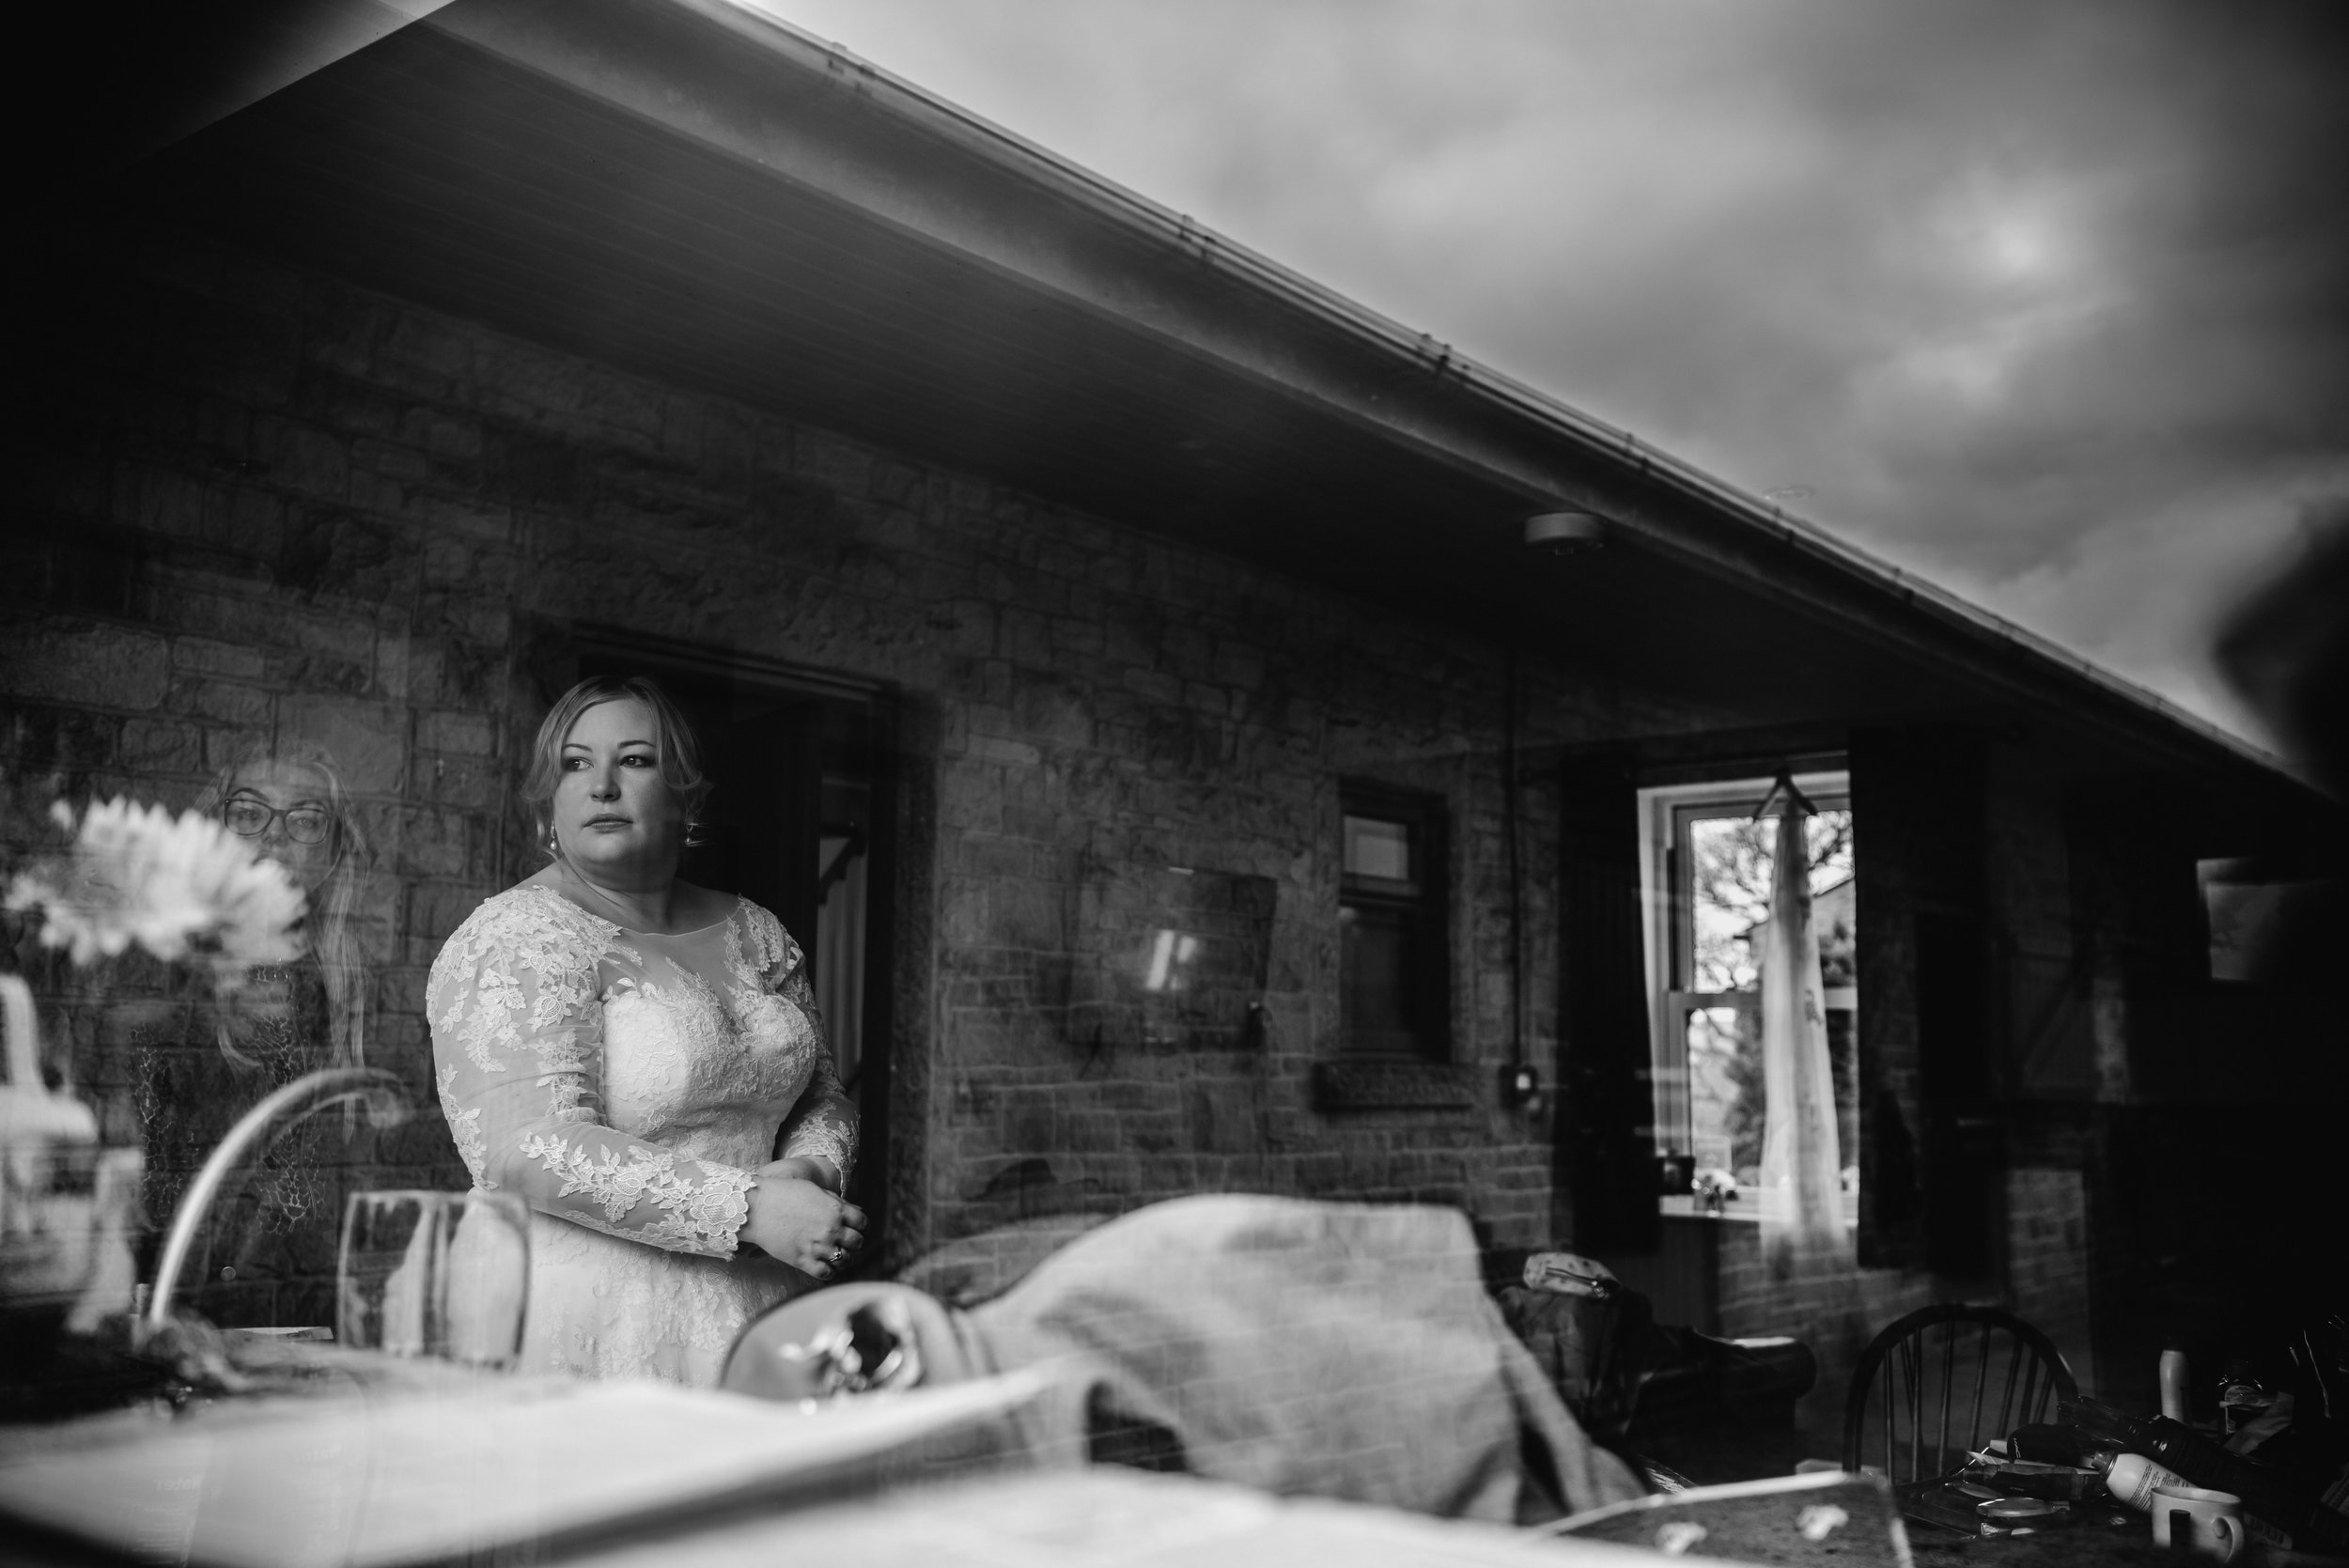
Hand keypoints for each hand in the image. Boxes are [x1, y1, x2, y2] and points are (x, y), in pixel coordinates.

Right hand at [742, 1163, 865, 1279]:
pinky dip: (830, 1271)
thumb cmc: (785, 1194)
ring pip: (845, 1260)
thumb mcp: (816, 1191)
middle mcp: (831, 1229)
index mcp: (836, 1209)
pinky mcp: (803, 1261)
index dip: (862, 1225)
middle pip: (858, 1242)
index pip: (863, 1222)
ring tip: (838, 1254)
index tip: (856, 1227)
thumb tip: (858, 1211)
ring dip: (845, 1258)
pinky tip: (826, 1265)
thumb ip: (838, 1203)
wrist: (757, 1208)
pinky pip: (827, 1273)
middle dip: (855, 1242)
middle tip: (848, 1242)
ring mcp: (818, 1247)